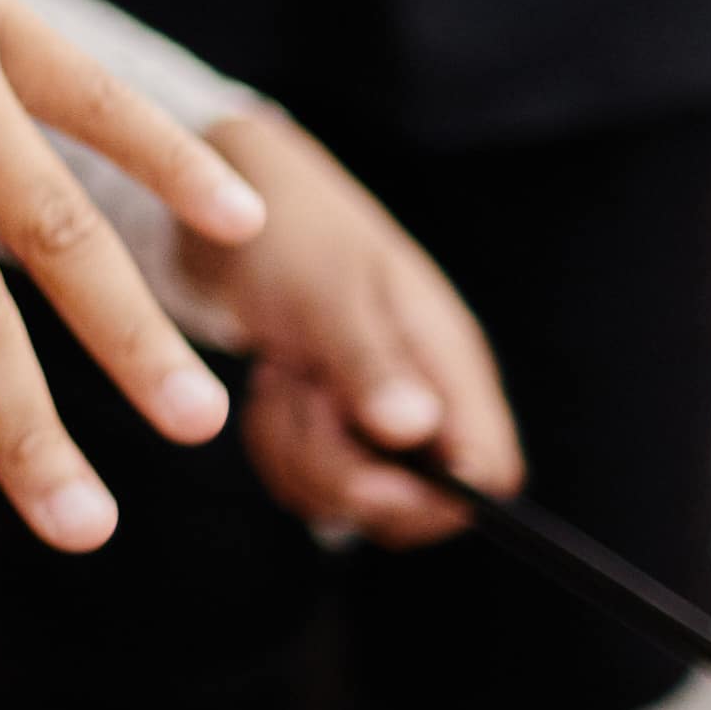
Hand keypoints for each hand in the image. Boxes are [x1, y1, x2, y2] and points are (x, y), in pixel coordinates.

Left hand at [175, 107, 519, 544]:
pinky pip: (309, 480)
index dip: (433, 499)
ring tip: (283, 374)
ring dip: (297, 453)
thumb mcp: (323, 291)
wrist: (220, 205)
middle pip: (413, 504)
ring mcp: (377, 415)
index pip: (489, 473)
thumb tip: (414, 431)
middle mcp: (426, 397)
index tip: (359, 473)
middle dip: (338, 471)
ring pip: (351, 500)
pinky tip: (271, 385)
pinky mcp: (332, 425)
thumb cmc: (285, 229)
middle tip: (299, 393)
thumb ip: (369, 361)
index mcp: (448, 361)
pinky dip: (277, 447)